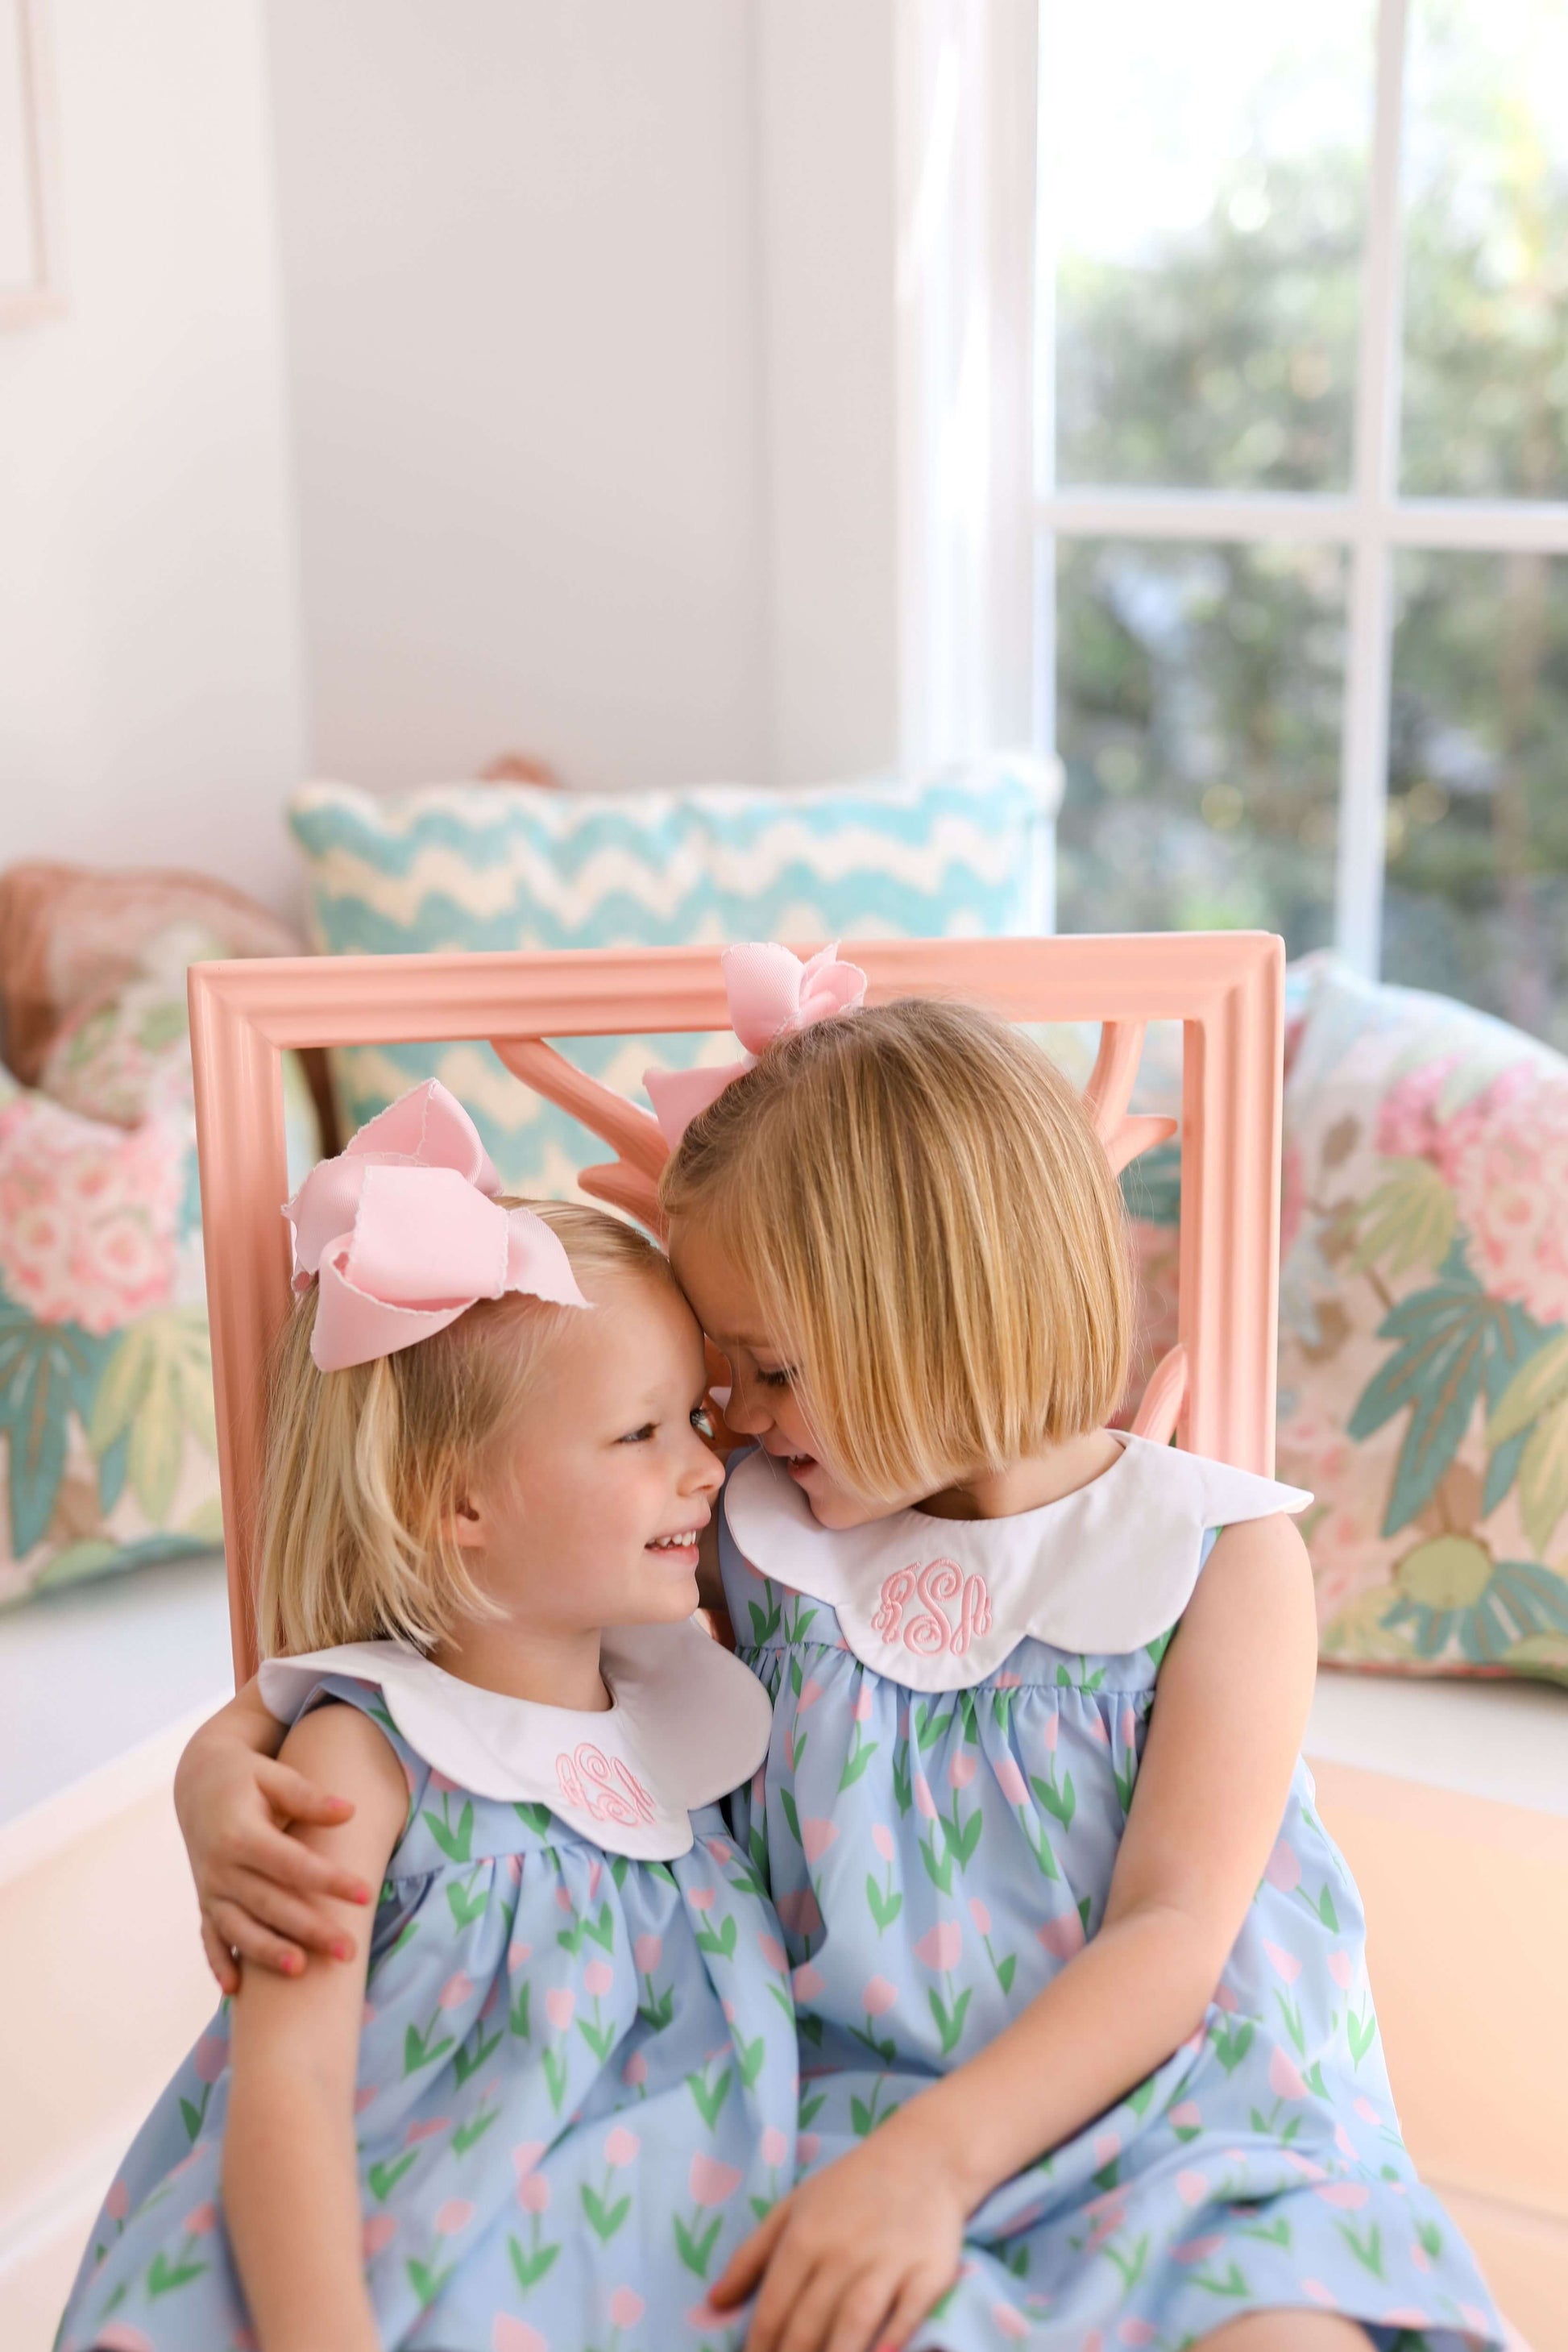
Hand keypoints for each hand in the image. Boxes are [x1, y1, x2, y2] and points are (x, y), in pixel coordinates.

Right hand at [174, 1727, 370, 1992]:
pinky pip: (209, 1938)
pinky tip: (236, 1992)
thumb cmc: (246, 1777)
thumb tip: (349, 1812)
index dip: (329, 1880)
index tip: (366, 1894)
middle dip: (309, 1929)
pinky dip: (219, 1963)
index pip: (292, 1863)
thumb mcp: (274, 1775)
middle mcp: (221, 1866)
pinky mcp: (205, 1902)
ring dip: (268, 1952)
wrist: (197, 1783)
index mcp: (240, 1832)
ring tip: (301, 1972)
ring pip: (239, 1928)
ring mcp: (210, 1888)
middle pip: (270, 1903)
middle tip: (348, 1951)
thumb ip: (308, 1795)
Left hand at [711, 2109, 963, 2351]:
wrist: (923, 2156)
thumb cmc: (849, 2188)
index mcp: (805, 2236)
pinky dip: (894, 2338)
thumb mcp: (793, 2207)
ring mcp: (888, 2261)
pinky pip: (909, 2313)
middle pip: (809, 2325)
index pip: (773, 2309)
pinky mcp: (929, 2270)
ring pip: (854, 2323)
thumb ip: (751, 2256)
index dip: (758, 2350)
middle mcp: (843, 2251)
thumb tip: (713, 2304)